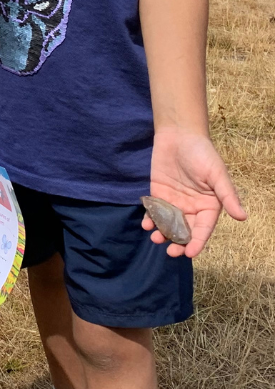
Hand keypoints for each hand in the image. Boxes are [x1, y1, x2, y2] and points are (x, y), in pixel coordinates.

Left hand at [145, 125, 246, 257]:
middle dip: (178, 243)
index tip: (190, 254)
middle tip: (170, 252)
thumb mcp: (217, 174)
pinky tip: (146, 224)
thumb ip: (227, 195)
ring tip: (155, 238)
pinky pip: (154, 210)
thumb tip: (242, 217)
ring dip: (162, 233)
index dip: (198, 242)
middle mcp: (192, 207)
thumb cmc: (202, 153)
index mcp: (209, 206)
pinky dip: (150, 219)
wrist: (179, 134)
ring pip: (168, 224)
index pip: (203, 229)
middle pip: (185, 231)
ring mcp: (174, 201)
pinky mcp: (158, 193)